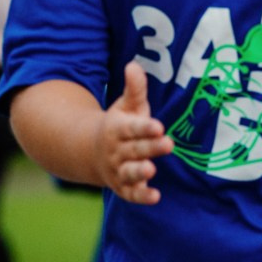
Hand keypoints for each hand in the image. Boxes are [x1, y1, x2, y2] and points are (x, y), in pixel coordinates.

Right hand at [94, 62, 172, 204]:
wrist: (93, 153)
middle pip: (135, 149)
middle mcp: (116, 151)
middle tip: (168, 143)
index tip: (158, 126)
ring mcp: (119, 170)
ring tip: (151, 170)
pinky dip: (141, 197)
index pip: (131, 128)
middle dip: (150, 148)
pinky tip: (156, 197)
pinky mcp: (124, 188)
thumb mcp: (126, 106)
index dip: (144, 128)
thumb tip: (134, 64)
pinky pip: (131, 194)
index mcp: (117, 129)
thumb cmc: (120, 126)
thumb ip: (134, 89)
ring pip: (129, 172)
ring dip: (139, 172)